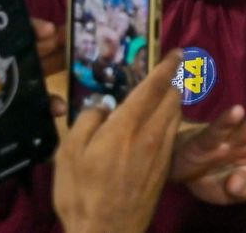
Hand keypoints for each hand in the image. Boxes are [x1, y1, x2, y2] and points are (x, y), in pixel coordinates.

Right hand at [54, 53, 184, 232]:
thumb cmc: (81, 194)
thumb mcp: (68, 154)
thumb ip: (87, 121)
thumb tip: (102, 105)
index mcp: (127, 126)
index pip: (153, 86)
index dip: (167, 66)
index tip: (177, 51)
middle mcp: (151, 134)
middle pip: (172, 98)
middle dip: (172, 81)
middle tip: (167, 71)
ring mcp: (162, 152)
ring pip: (175, 115)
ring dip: (173, 100)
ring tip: (162, 95)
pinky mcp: (165, 168)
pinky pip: (172, 134)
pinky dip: (169, 120)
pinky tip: (156, 125)